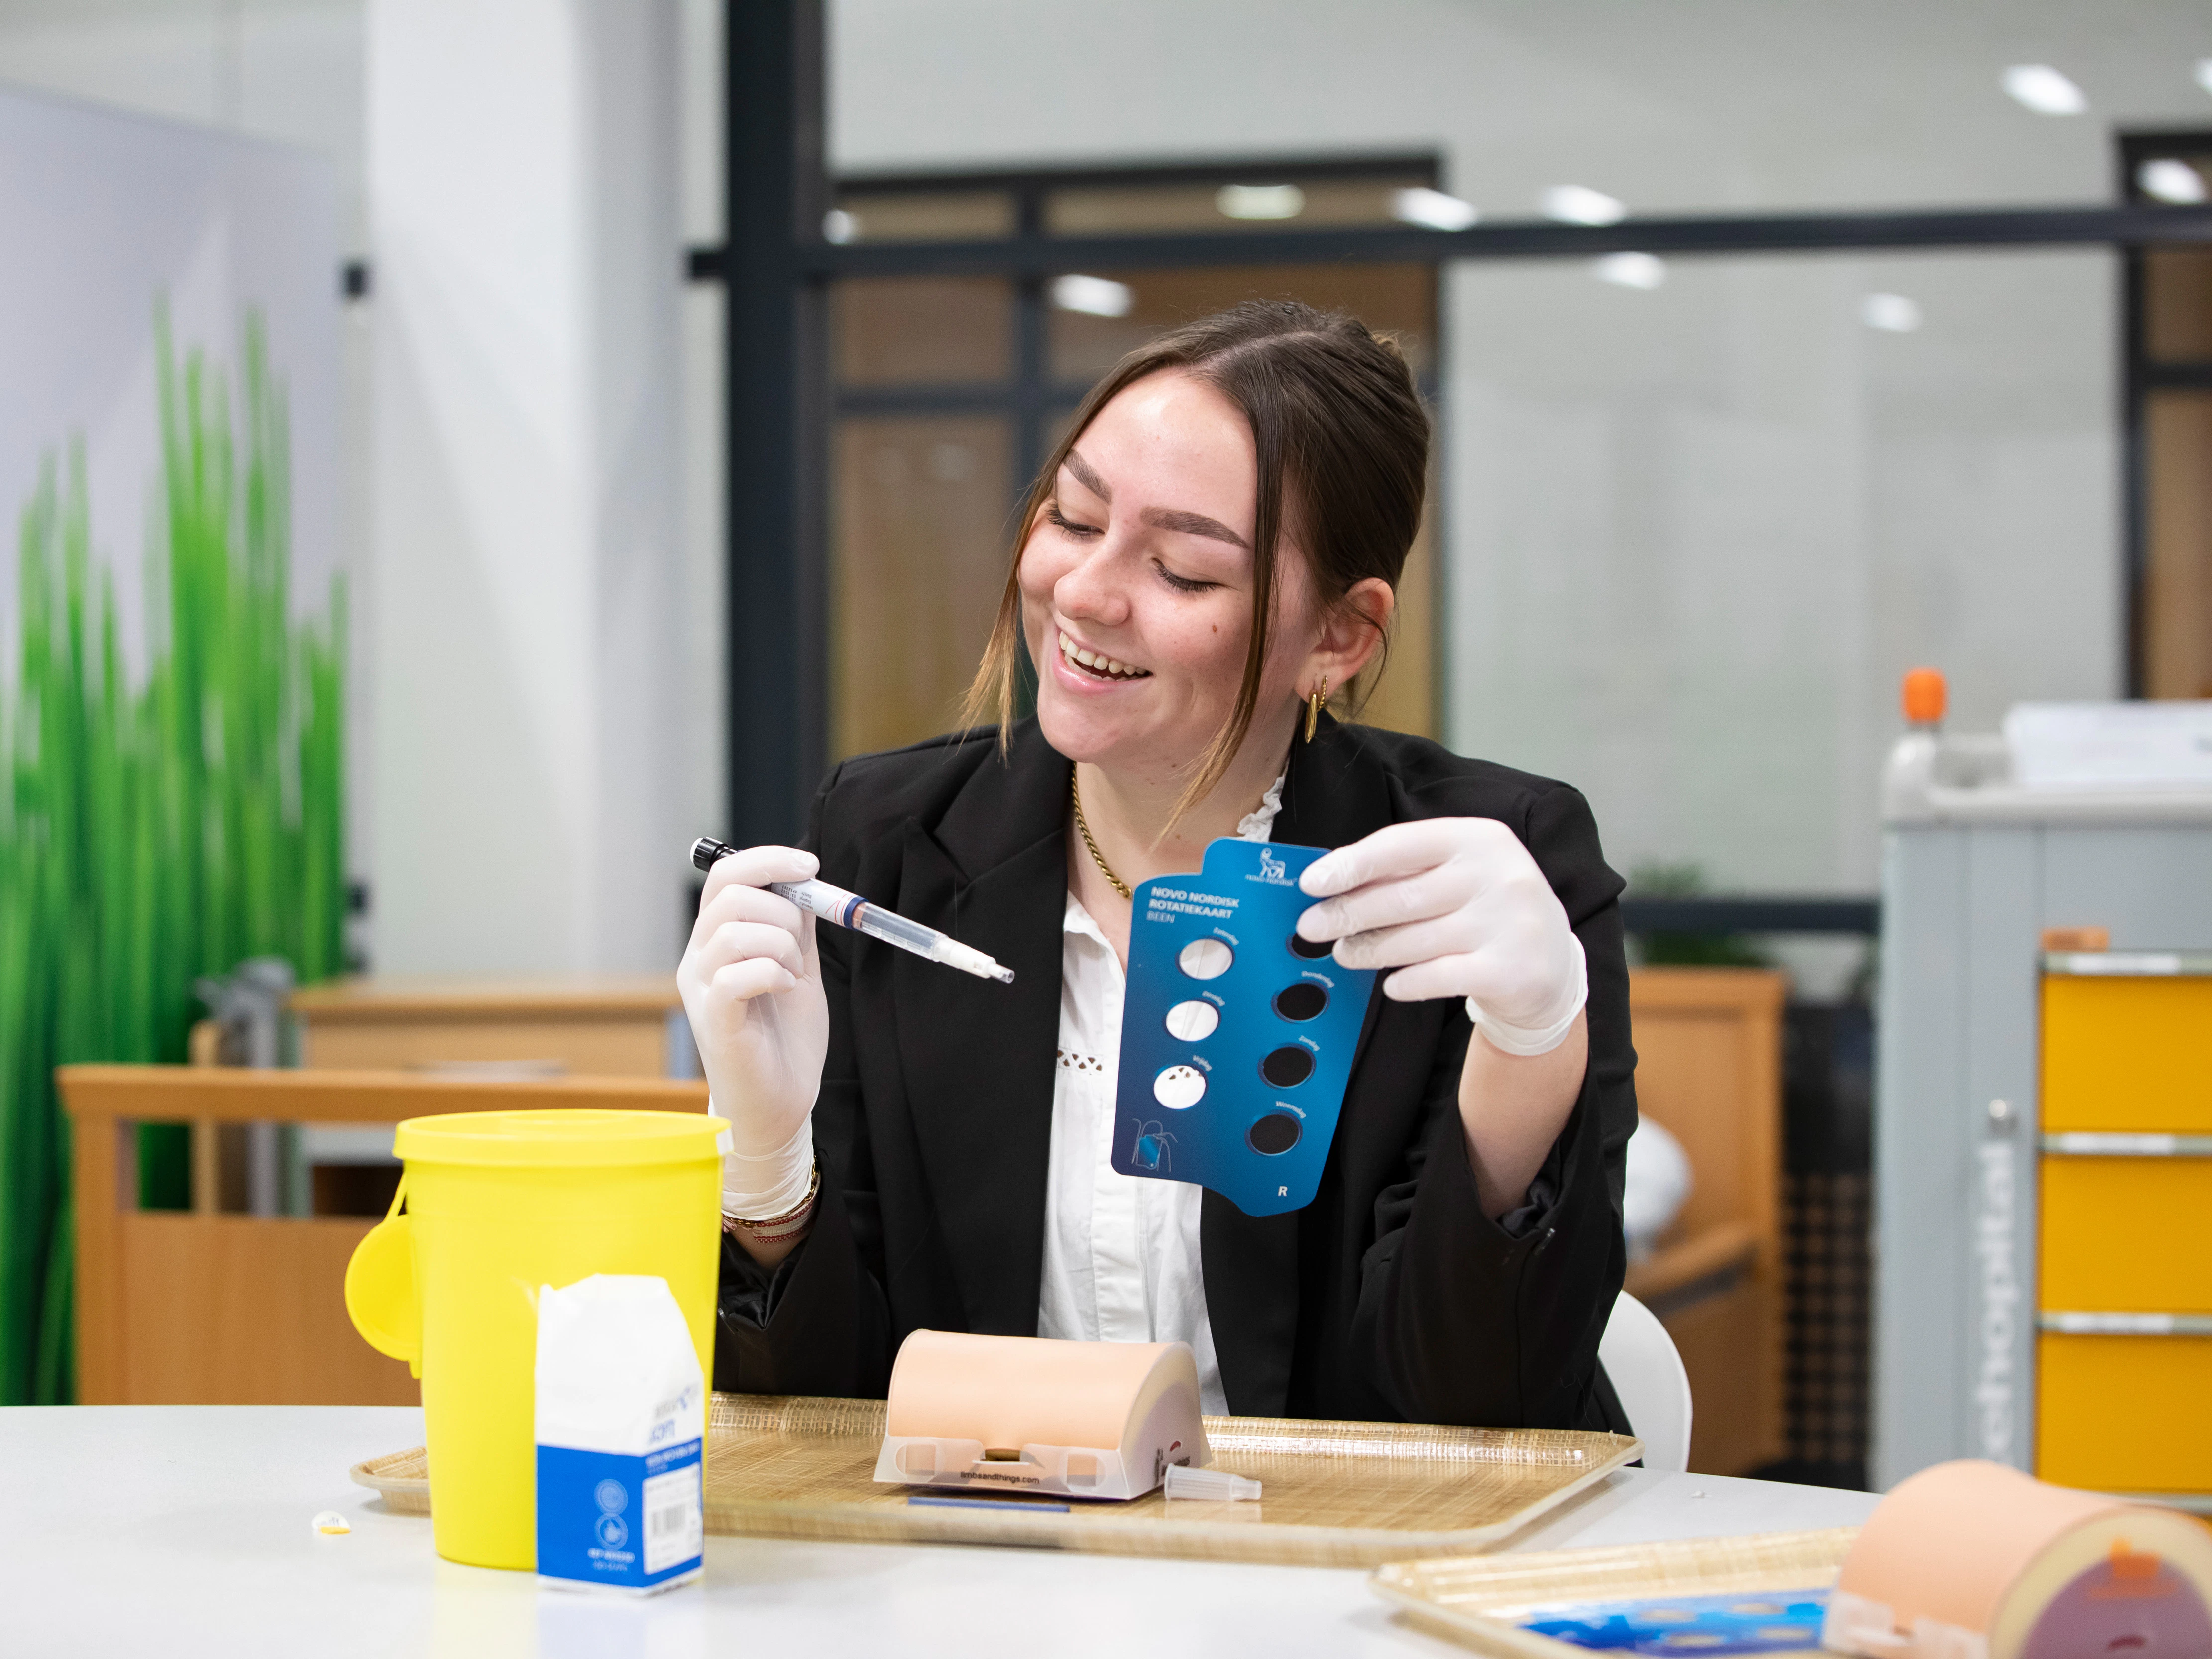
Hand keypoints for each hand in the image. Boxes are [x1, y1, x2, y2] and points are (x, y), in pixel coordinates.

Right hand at [677, 845, 828, 1204]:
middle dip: (784, 910)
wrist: (783, 1103)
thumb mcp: (799, 967)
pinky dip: (772, 973)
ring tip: (793, 977)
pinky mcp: (712, 1018)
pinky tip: (784, 992)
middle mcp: (699, 957)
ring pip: (735, 929)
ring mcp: (701, 988)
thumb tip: (805, 881)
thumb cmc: (786, 1038)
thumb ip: (798, 926)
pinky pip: (737, 973)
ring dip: (783, 946)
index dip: (768, 859)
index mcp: (716, 939)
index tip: (810, 865)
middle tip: (802, 950)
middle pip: (731, 894)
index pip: (726, 874)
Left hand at [1295, 818, 1585, 1052]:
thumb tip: (1332, 884)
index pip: (1402, 845)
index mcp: (1481, 838)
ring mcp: (1509, 923)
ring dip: (1368, 949)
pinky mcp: (1511, 970)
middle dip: (1348, 913)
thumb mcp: (1459, 875)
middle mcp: (1500, 874)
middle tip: (1311, 927)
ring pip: (1414, 940)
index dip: (1351, 864)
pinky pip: (1437, 977)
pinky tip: (1392, 982)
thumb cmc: (1488, 911)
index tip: (1311, 883)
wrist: (1552, 965)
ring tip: (1345, 954)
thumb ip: (1407, 873)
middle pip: (1402, 896)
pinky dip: (1405, 982)